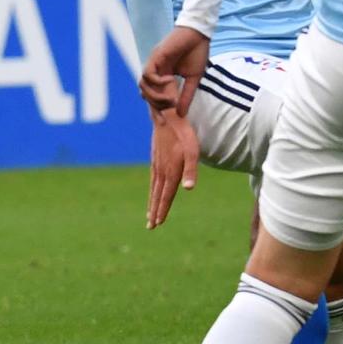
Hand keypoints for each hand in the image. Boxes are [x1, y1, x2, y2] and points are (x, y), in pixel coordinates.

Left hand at [140, 25, 210, 115]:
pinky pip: (147, 75)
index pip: (154, 97)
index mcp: (163, 77)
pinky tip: (171, 80)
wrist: (199, 34)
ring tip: (172, 98)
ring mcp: (153, 65)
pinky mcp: (154, 58)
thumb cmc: (197, 53)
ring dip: (155, 96)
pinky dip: (157, 82)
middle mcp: (155, 72)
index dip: (157, 110)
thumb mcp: (194, 79)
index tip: (165, 122)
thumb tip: (182, 114)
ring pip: (143, 86)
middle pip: (145, 94)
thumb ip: (187, 96)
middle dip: (156, 106)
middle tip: (171, 109)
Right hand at [147, 109, 198, 228]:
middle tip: (151, 226)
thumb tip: (188, 189)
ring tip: (150, 215)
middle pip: (157, 195)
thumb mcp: (192, 152)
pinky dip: (152, 190)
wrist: (167, 117)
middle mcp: (161, 171)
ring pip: (153, 188)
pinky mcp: (155, 159)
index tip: (158, 223)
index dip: (162, 210)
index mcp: (170, 172)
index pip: (166, 196)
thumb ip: (191, 171)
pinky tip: (153, 192)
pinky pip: (153, 179)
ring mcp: (156, 165)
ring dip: (152, 203)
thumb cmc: (183, 134)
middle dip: (155, 211)